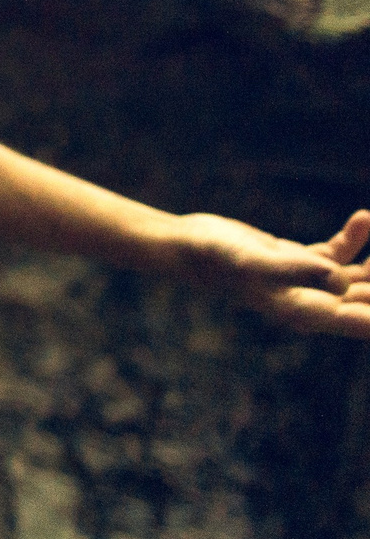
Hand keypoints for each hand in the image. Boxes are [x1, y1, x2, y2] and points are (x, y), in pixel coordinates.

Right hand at [168, 209, 369, 338]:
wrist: (186, 245)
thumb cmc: (214, 258)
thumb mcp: (251, 261)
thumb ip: (291, 267)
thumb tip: (333, 273)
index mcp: (302, 312)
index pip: (358, 321)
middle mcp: (311, 302)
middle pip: (365, 300)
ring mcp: (307, 281)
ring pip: (359, 277)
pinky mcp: (299, 261)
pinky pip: (339, 253)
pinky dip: (356, 237)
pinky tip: (364, 217)